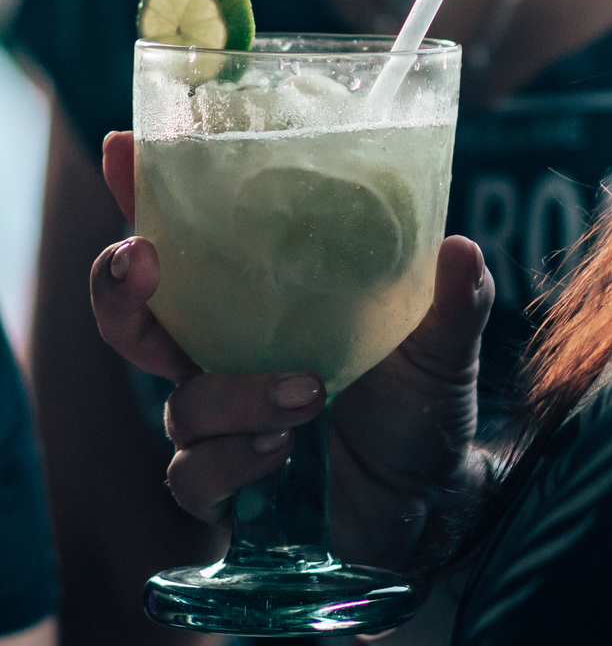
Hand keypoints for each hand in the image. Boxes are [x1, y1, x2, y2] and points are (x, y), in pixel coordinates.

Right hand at [94, 132, 494, 569]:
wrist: (434, 497)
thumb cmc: (420, 399)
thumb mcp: (444, 341)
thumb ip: (452, 297)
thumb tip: (460, 248)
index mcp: (260, 301)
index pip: (188, 240)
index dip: (140, 192)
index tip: (122, 148)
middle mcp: (223, 356)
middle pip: (132, 320)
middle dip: (117, 289)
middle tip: (142, 259)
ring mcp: (220, 423)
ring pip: (181, 402)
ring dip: (235, 394)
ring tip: (309, 392)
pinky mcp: (227, 486)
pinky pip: (196, 474)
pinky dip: (236, 458)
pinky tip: (283, 448)